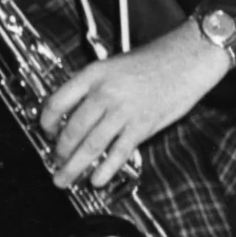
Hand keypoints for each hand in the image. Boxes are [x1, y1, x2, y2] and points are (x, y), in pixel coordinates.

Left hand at [35, 21, 228, 189]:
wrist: (190, 56)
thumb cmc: (155, 60)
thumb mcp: (113, 66)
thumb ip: (93, 87)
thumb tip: (74, 114)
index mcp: (93, 75)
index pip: (56, 102)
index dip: (45, 123)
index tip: (46, 133)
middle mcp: (104, 93)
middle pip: (72, 130)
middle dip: (60, 152)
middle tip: (55, 163)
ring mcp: (124, 110)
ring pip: (91, 145)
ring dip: (74, 167)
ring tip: (64, 179)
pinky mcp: (143, 125)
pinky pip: (118, 153)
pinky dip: (105, 170)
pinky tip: (96, 180)